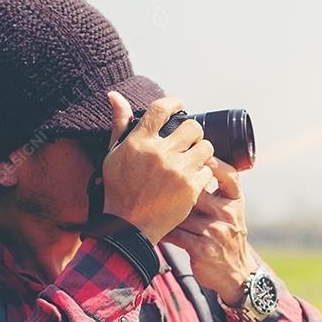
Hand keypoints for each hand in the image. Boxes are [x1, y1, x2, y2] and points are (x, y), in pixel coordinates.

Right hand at [100, 92, 214, 243]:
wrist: (128, 227)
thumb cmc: (119, 189)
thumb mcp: (113, 155)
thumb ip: (120, 124)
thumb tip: (115, 95)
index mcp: (139, 142)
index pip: (162, 108)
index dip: (175, 102)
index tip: (180, 105)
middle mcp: (159, 153)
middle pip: (192, 126)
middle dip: (193, 132)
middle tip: (189, 140)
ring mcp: (176, 171)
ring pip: (206, 146)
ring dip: (202, 151)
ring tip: (193, 159)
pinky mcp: (190, 188)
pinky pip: (209, 170)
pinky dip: (203, 174)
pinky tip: (193, 179)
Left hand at [163, 156, 254, 305]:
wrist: (236, 274)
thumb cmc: (226, 237)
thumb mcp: (231, 212)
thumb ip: (216, 191)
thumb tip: (190, 162)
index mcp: (236, 201)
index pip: (228, 174)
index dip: (210, 162)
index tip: (190, 156)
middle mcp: (229, 214)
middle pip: (198, 190)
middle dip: (176, 188)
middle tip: (155, 183)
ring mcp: (216, 231)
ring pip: (182, 211)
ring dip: (165, 210)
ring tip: (149, 205)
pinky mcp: (202, 248)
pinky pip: (176, 233)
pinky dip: (163, 230)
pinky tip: (153, 227)